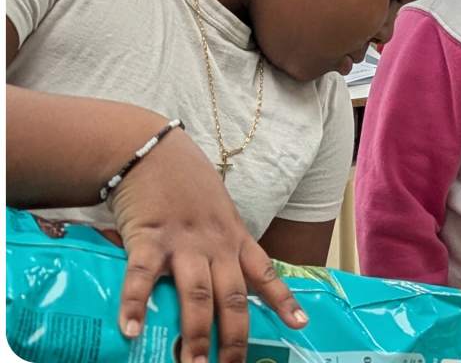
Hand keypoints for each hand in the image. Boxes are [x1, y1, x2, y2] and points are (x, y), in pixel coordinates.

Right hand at [108, 128, 306, 362]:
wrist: (155, 151)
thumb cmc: (186, 185)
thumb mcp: (217, 212)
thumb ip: (222, 243)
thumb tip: (219, 279)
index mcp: (235, 238)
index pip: (265, 273)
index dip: (283, 301)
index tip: (301, 325)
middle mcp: (216, 244)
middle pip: (232, 297)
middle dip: (234, 338)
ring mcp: (185, 242)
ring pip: (197, 294)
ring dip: (195, 333)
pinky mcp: (150, 238)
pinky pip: (143, 276)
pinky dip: (136, 304)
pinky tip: (130, 330)